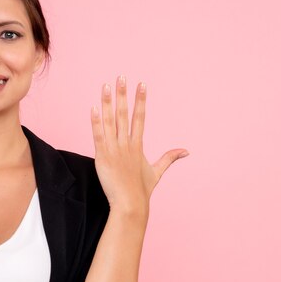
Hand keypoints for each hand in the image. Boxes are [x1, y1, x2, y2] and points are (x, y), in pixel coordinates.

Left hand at [90, 75, 187, 216]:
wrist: (130, 205)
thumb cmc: (141, 190)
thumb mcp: (157, 172)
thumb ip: (169, 158)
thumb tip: (186, 151)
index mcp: (138, 145)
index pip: (140, 117)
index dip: (140, 100)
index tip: (141, 84)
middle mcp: (127, 144)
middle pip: (124, 114)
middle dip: (123, 94)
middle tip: (121, 77)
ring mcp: (114, 149)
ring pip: (111, 121)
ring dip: (108, 102)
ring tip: (106, 86)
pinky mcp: (103, 156)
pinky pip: (98, 135)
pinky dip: (96, 122)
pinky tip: (94, 108)